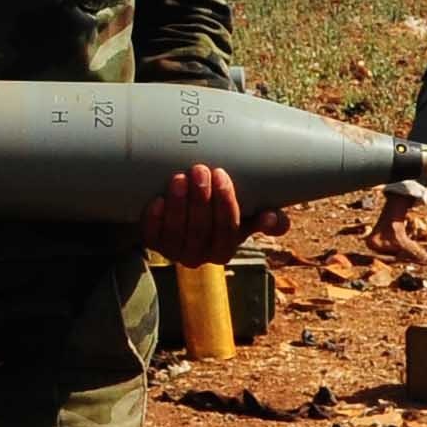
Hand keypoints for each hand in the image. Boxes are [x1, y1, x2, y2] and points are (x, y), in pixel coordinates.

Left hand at [148, 161, 270, 265]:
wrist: (181, 216)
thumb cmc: (217, 214)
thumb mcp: (244, 217)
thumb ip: (264, 218)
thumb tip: (274, 220)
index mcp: (224, 250)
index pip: (228, 230)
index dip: (225, 204)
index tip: (222, 175)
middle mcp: (199, 256)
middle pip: (200, 230)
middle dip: (201, 199)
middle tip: (199, 170)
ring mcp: (173, 252)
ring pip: (176, 232)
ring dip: (178, 205)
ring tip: (179, 178)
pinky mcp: (153, 243)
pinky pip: (152, 235)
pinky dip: (154, 218)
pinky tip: (157, 200)